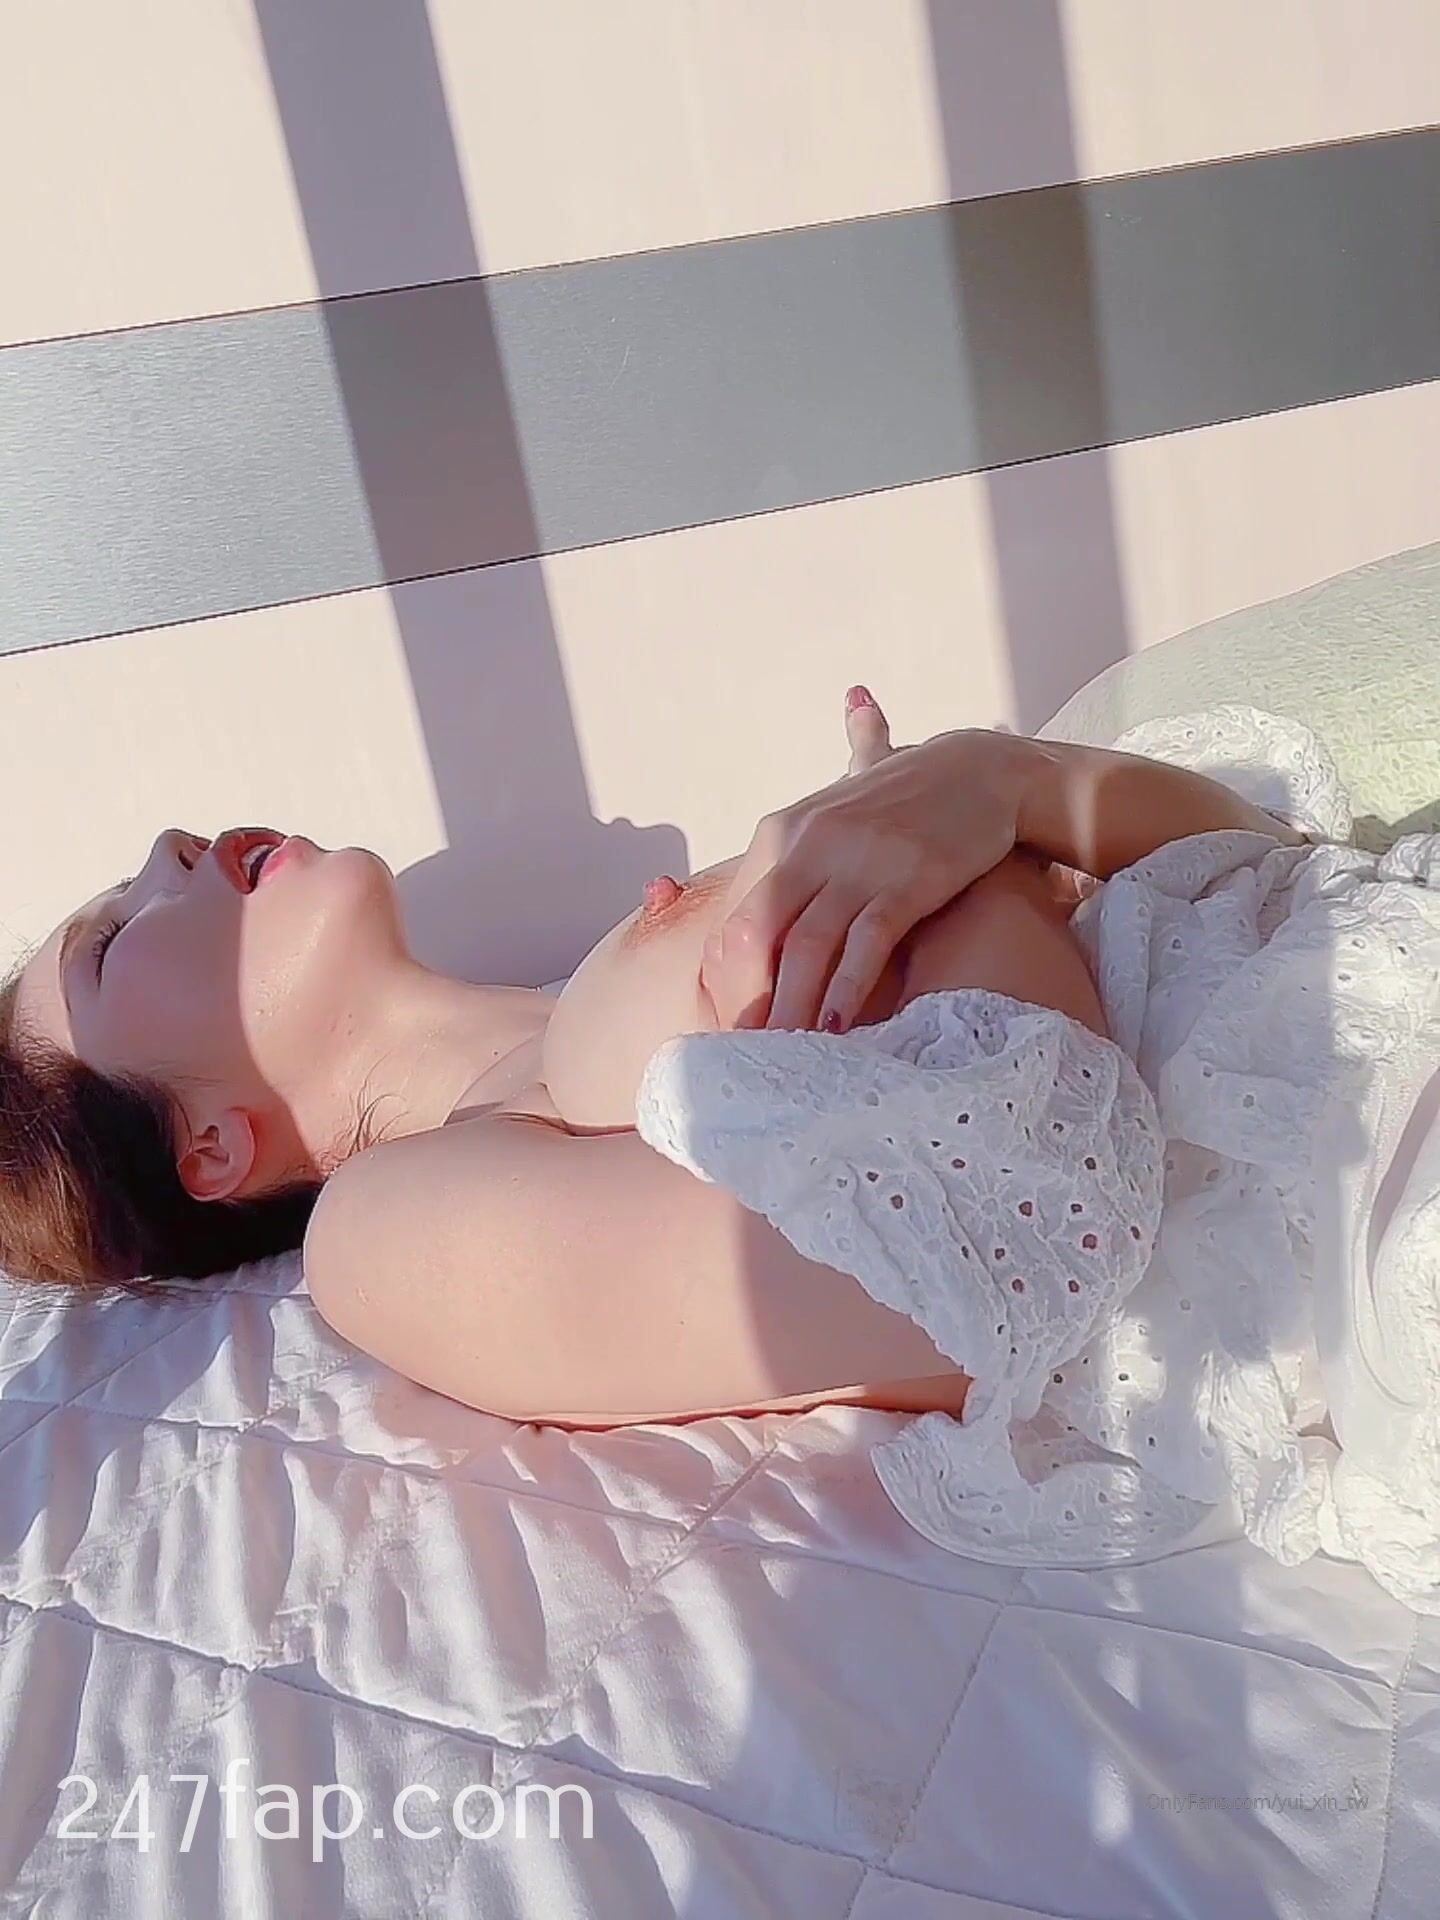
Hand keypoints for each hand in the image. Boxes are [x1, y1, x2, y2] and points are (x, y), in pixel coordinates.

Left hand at [701, 687, 1036, 1032]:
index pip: (734, 920)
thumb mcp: (827, 828)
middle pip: (758, 935)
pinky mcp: (909, 877)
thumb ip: (787, 876)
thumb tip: (737, 932)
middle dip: (748, 1001)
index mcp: (781, 836)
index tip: (727, 1030)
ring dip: (793, 1006)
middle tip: (745, 1057)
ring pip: (809, 945)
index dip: (725, 983)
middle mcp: (810, 844)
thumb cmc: (896, 808)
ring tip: (784, 1057)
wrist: (977, 770)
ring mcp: (859, 860)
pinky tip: (837, 1026)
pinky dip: (848, 987)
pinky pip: (868, 940)